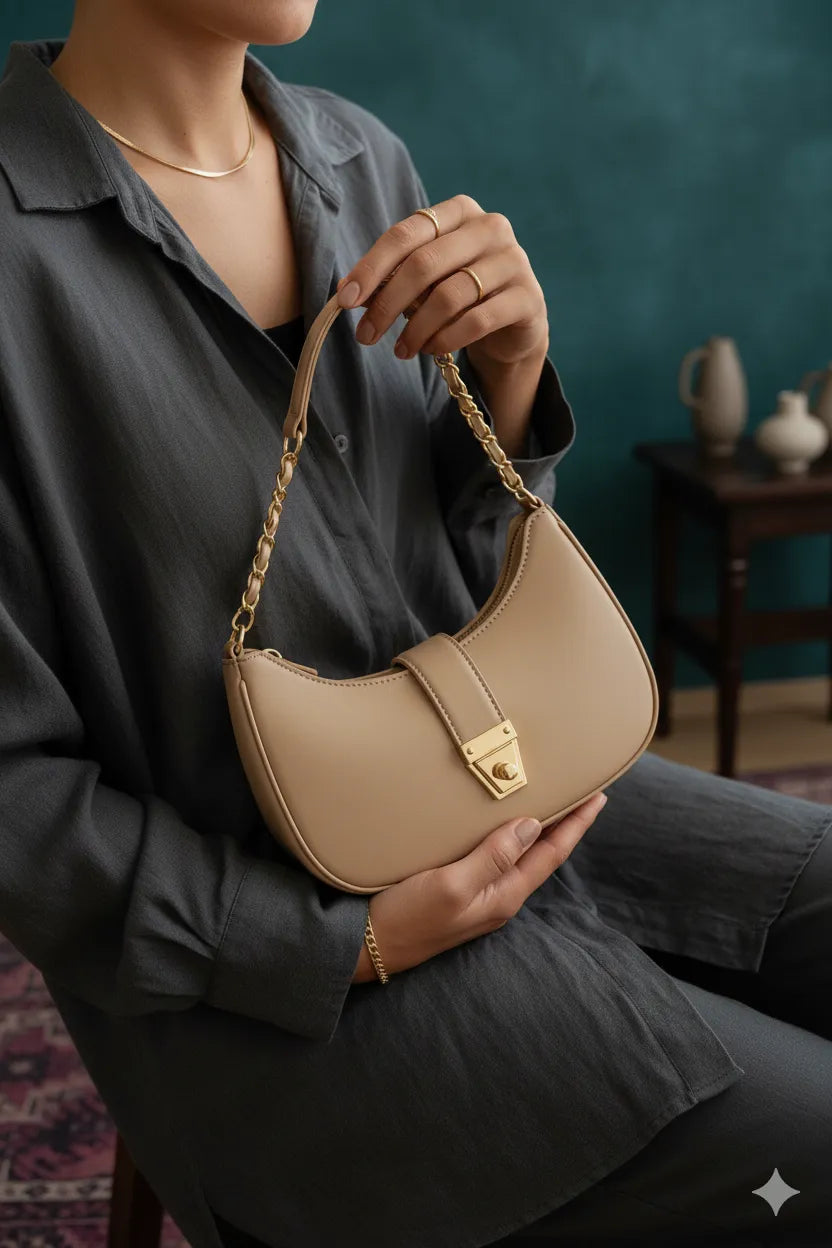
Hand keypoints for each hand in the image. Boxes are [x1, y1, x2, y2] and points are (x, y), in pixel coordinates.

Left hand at [335, 194, 548, 371]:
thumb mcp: (426, 280)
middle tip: (365, 335)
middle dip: (387, 304)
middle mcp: (490, 227)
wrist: (514, 322)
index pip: (405, 234)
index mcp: (458, 211)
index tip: (344, 300)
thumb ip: (393, 279)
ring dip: (416, 329)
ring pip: (449, 296)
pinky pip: (477, 321)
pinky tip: (430, 350)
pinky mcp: (528, 298)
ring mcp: (513, 261)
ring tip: (400, 350)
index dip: (371, 267)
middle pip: (424, 264)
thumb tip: (348, 293)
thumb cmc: (460, 293)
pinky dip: (446, 340)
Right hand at [353, 792, 607, 982]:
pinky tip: (499, 823)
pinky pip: (494, 857)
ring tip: (551, 802)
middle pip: (541, 854)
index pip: (551, 854)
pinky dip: (506, 835)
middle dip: (564, 825)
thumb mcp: (451, 886)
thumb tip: (531, 826)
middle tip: (581, 792)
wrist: (363, 947)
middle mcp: (497, 897)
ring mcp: (477, 895)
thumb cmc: (405, 919)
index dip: (575, 825)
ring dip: (537, 829)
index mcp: (503, 896)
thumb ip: (492, 857)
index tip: (597, 797)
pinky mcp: (456, 889)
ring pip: (519, 855)